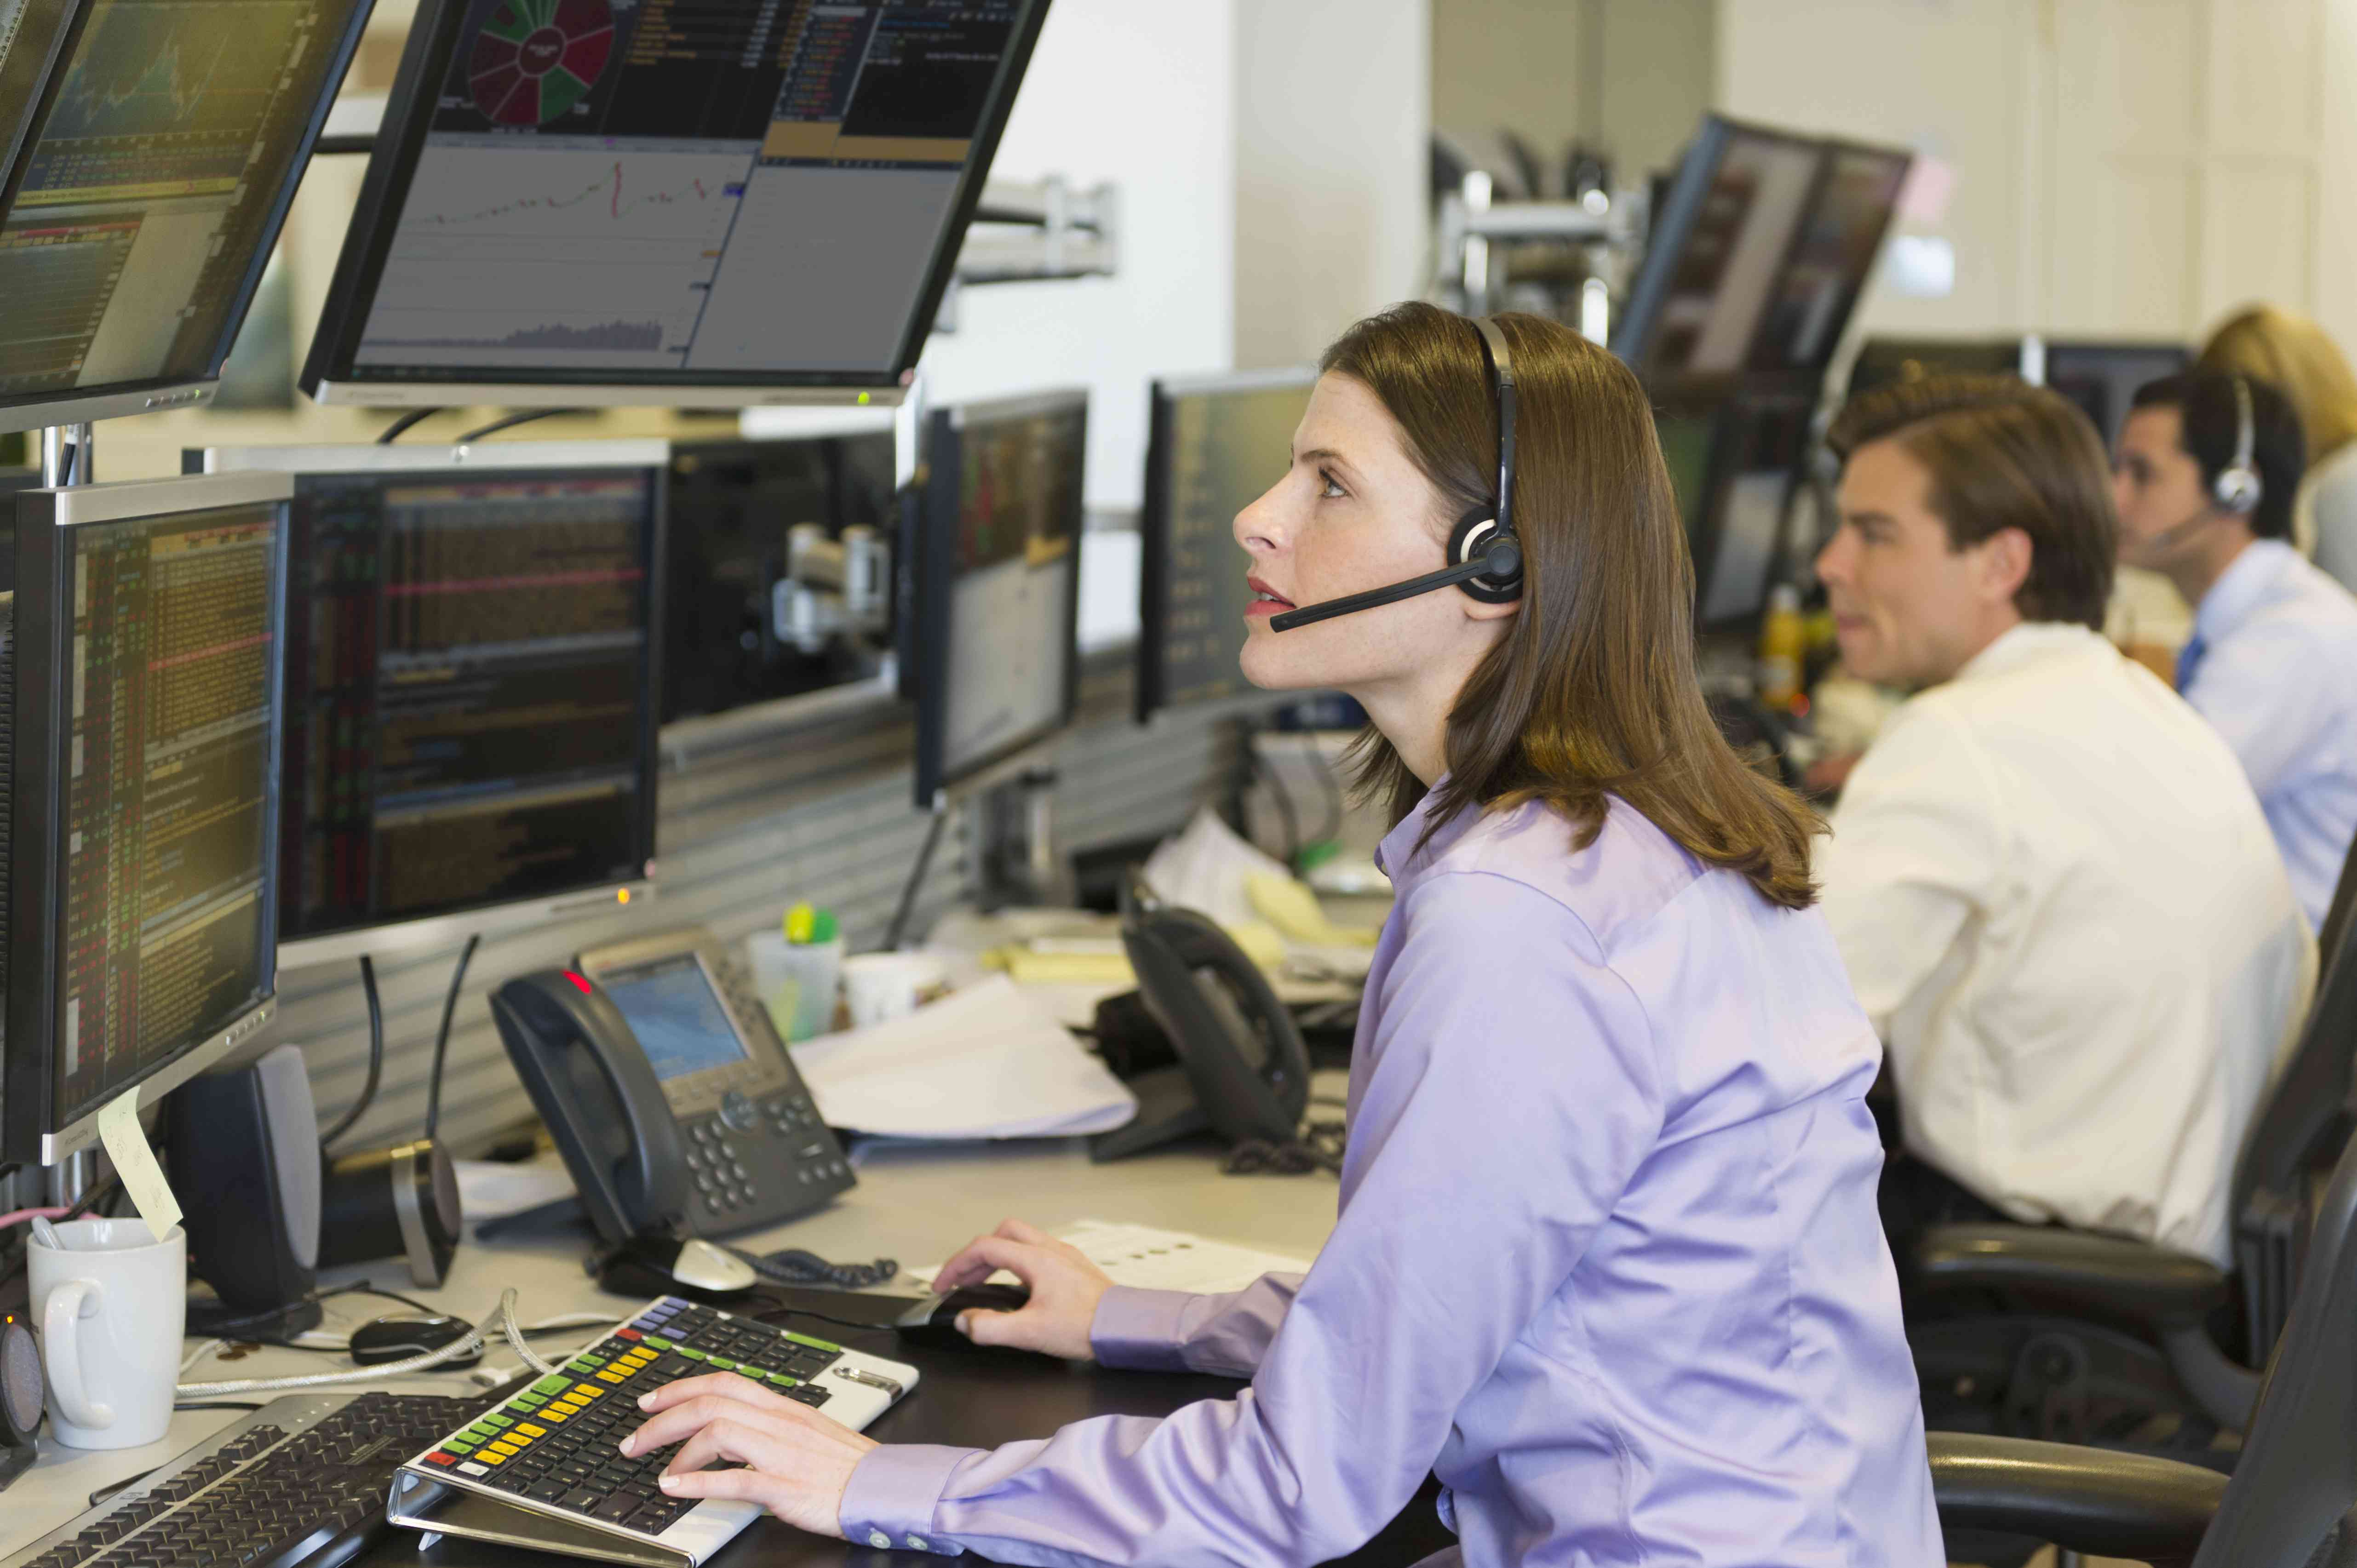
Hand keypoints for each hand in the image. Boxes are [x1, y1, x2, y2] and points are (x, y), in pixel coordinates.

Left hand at [618, 1372, 875, 1538]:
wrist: (882, 1487)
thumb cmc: (847, 1465)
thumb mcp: (806, 1432)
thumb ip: (770, 1427)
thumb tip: (731, 1434)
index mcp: (784, 1407)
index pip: (724, 1382)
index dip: (681, 1387)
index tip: (650, 1401)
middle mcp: (779, 1422)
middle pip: (711, 1403)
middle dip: (664, 1418)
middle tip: (635, 1437)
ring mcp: (781, 1452)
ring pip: (717, 1432)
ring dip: (677, 1449)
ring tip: (659, 1468)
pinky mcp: (784, 1485)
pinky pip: (733, 1479)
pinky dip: (696, 1482)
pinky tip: (675, 1488)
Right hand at [932, 1218, 1113, 1358]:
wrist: (1126, 1329)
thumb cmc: (1086, 1327)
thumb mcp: (1029, 1333)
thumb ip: (990, 1328)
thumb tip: (965, 1322)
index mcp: (1036, 1260)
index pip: (985, 1248)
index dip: (956, 1265)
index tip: (943, 1285)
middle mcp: (1051, 1250)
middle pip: (1003, 1234)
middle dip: (976, 1255)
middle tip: (962, 1280)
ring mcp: (1065, 1256)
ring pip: (1022, 1240)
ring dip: (998, 1256)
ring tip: (984, 1282)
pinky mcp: (1075, 1267)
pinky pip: (1038, 1252)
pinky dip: (1017, 1262)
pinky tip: (1018, 1286)